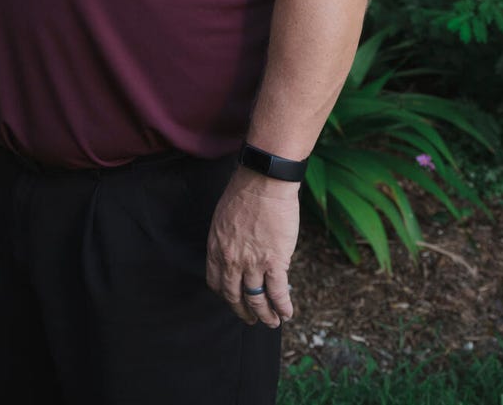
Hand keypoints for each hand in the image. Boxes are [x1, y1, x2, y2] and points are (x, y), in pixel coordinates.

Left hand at [205, 166, 299, 327]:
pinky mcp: (274, 261)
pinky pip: (277, 292)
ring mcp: (252, 263)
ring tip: (271, 322)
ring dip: (265, 315)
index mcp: (216, 247)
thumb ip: (227, 239)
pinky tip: (287, 313)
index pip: (216, 282)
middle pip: (234, 296)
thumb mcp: (224, 217)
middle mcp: (231, 260)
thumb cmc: (245, 191)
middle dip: (242, 311)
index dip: (225, 294)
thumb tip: (238, 252)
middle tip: (250, 319)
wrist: (264, 181)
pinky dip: (282, 306)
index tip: (233, 298)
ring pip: (256, 299)